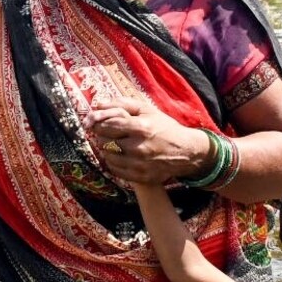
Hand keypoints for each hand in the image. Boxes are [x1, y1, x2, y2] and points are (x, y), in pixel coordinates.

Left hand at [85, 96, 210, 184]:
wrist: (185, 152)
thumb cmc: (164, 127)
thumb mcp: (147, 110)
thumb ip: (122, 104)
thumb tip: (97, 105)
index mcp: (141, 128)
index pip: (107, 125)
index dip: (97, 123)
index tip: (95, 122)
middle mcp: (139, 147)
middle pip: (104, 141)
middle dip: (102, 136)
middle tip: (107, 133)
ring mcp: (139, 165)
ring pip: (108, 157)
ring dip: (107, 149)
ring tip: (115, 144)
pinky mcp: (140, 177)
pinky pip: (115, 170)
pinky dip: (113, 162)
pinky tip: (120, 155)